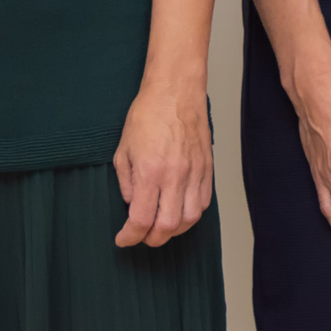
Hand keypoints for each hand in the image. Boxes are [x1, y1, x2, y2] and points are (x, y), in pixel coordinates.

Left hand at [112, 80, 214, 248]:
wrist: (176, 91)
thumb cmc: (148, 114)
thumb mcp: (123, 150)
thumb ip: (126, 182)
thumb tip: (132, 204)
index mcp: (150, 172)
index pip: (141, 220)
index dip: (130, 237)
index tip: (123, 239)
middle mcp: (175, 176)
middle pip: (168, 226)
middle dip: (152, 239)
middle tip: (142, 236)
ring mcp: (195, 172)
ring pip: (190, 218)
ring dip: (175, 230)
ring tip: (163, 227)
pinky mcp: (208, 167)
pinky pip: (204, 201)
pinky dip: (192, 214)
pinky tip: (181, 211)